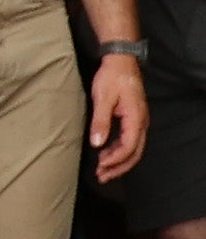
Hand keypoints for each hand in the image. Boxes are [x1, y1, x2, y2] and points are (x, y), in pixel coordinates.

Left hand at [93, 53, 148, 182]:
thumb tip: (97, 144)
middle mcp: (142, 123)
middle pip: (135, 153)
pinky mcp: (133, 119)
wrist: (121, 61)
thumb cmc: (112, 77)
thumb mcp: (103, 98)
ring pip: (134, 149)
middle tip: (102, 177)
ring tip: (102, 171)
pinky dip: (119, 151)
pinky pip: (130, 141)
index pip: (129, 147)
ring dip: (119, 161)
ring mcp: (139, 121)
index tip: (99, 166)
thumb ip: (101, 121)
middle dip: (119, 167)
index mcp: (136, 118)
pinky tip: (106, 155)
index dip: (115, 160)